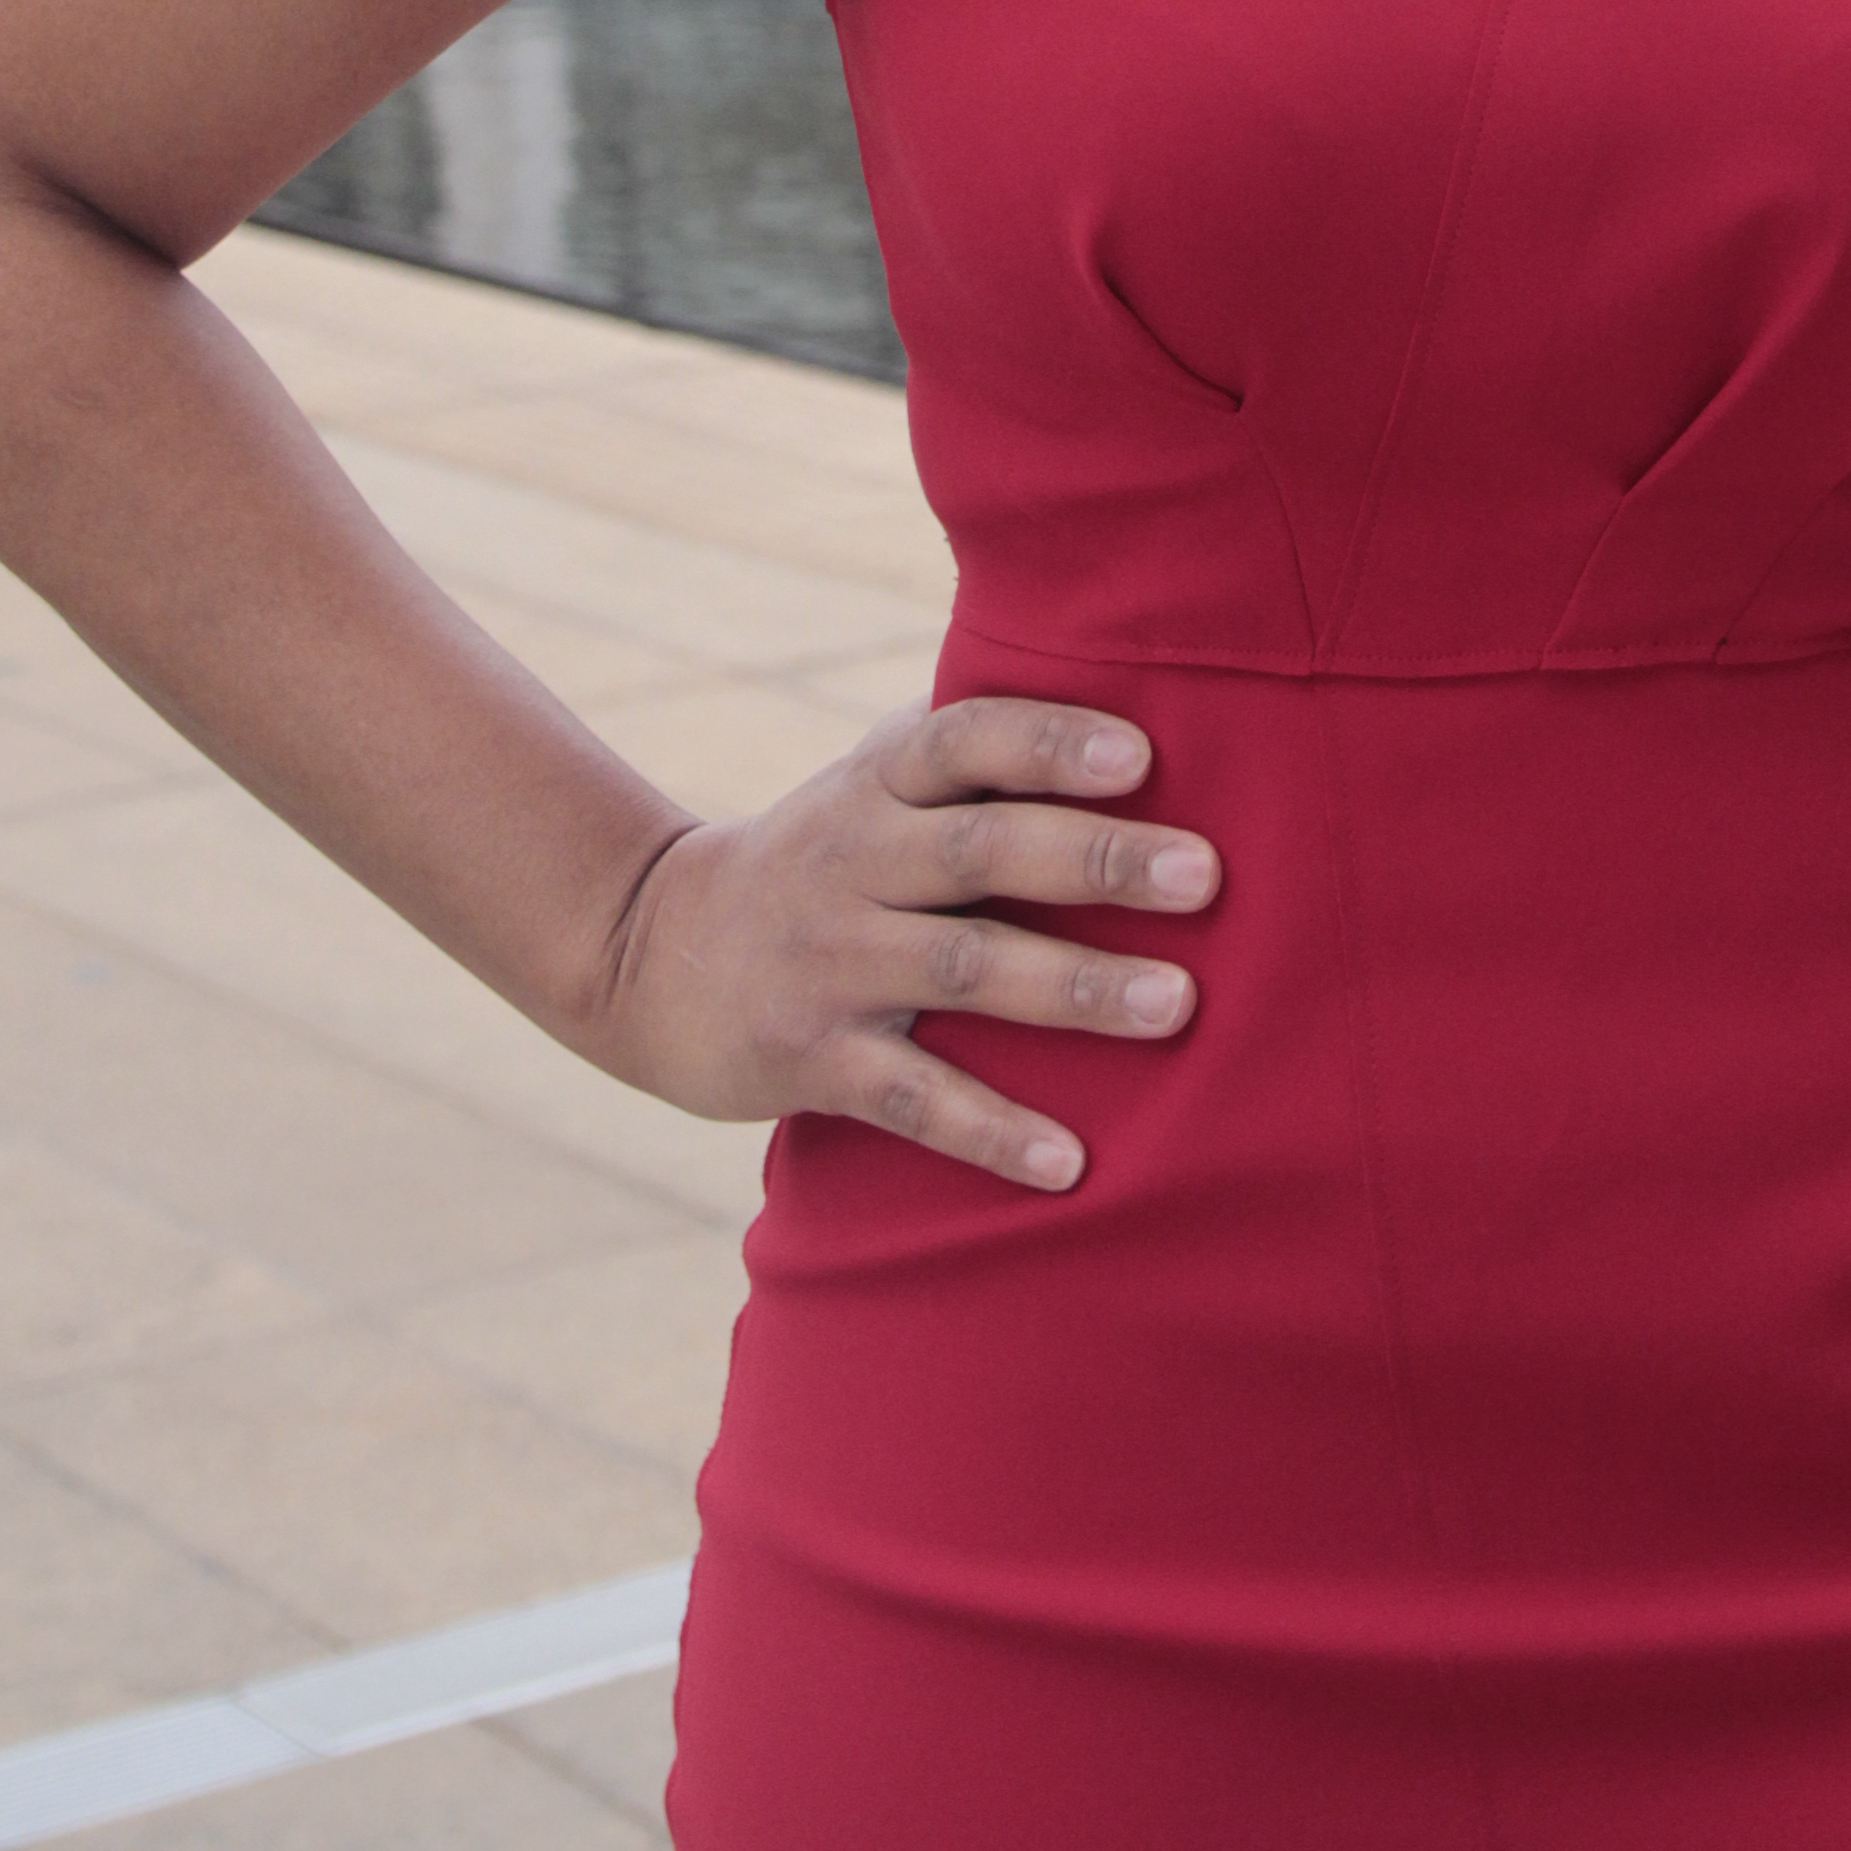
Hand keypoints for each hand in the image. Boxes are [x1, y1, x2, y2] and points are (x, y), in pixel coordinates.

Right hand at [600, 693, 1219, 1188]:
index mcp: (877, 784)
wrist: (647, 953)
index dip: (1047, 741)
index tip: (1140, 752)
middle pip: (981, 851)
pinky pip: (914, 1101)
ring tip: (1178, 1004)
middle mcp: (854, 862)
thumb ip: (970, 749)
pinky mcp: (813, 1062)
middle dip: (1095, 860)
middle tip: (1204, 875)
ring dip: (1075, 990)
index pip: (963, 742)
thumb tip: (1127, 687)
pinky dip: (992, 1131)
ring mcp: (831, 964)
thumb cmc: (820, 855)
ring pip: (964, 972)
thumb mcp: (872, 782)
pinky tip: (1069, 1164)